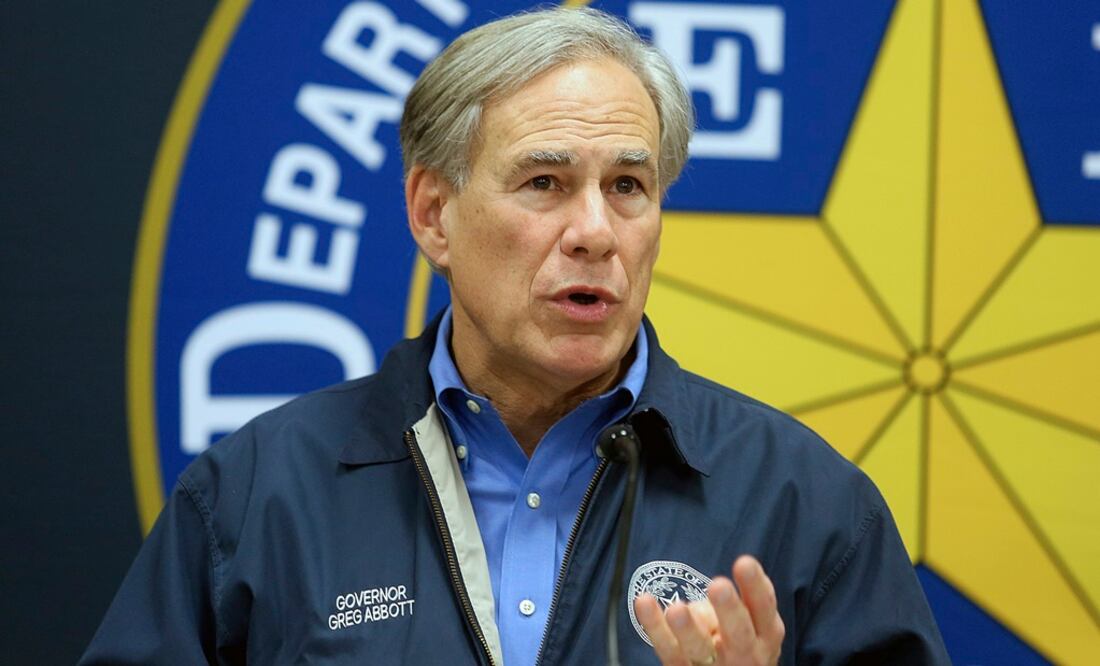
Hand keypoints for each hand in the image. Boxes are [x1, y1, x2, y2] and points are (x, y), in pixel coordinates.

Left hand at [634, 555, 784, 665]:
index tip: (744, 562)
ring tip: (677, 610)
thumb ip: (744, 601)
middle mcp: (746, 654)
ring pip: (700, 648)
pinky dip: (654, 627)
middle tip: (718, 586)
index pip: (764, 608)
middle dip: (728, 609)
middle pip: (738, 633)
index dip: (756, 587)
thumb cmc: (740, 641)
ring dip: (688, 629)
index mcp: (766, 634)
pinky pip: (669, 651)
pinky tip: (644, 603)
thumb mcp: (754, 622)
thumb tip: (718, 588)